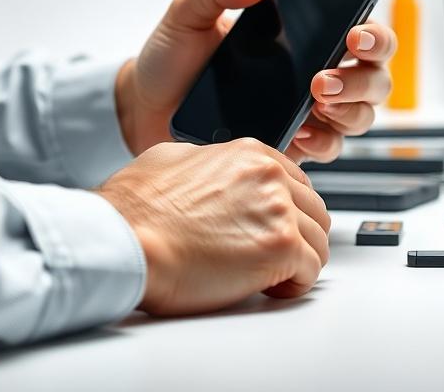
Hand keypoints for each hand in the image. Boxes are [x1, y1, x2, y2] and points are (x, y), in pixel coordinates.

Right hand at [97, 139, 329, 314]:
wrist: (125, 240)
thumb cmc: (134, 210)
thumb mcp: (169, 160)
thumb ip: (204, 164)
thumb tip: (207, 172)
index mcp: (246, 153)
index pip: (295, 180)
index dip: (286, 210)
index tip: (275, 227)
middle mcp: (268, 174)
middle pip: (313, 210)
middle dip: (297, 236)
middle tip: (272, 256)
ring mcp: (278, 209)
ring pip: (318, 241)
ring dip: (296, 262)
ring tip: (267, 276)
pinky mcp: (280, 247)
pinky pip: (310, 272)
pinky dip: (292, 286)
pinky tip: (266, 288)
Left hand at [114, 0, 396, 160]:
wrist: (145, 109)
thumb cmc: (171, 58)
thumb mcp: (188, 11)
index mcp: (299, 35)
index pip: (359, 29)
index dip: (374, 32)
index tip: (355, 34)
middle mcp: (311, 71)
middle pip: (373, 76)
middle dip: (363, 77)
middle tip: (324, 77)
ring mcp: (304, 112)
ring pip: (360, 115)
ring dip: (350, 109)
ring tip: (316, 101)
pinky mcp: (290, 146)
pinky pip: (327, 149)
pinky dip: (322, 143)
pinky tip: (300, 133)